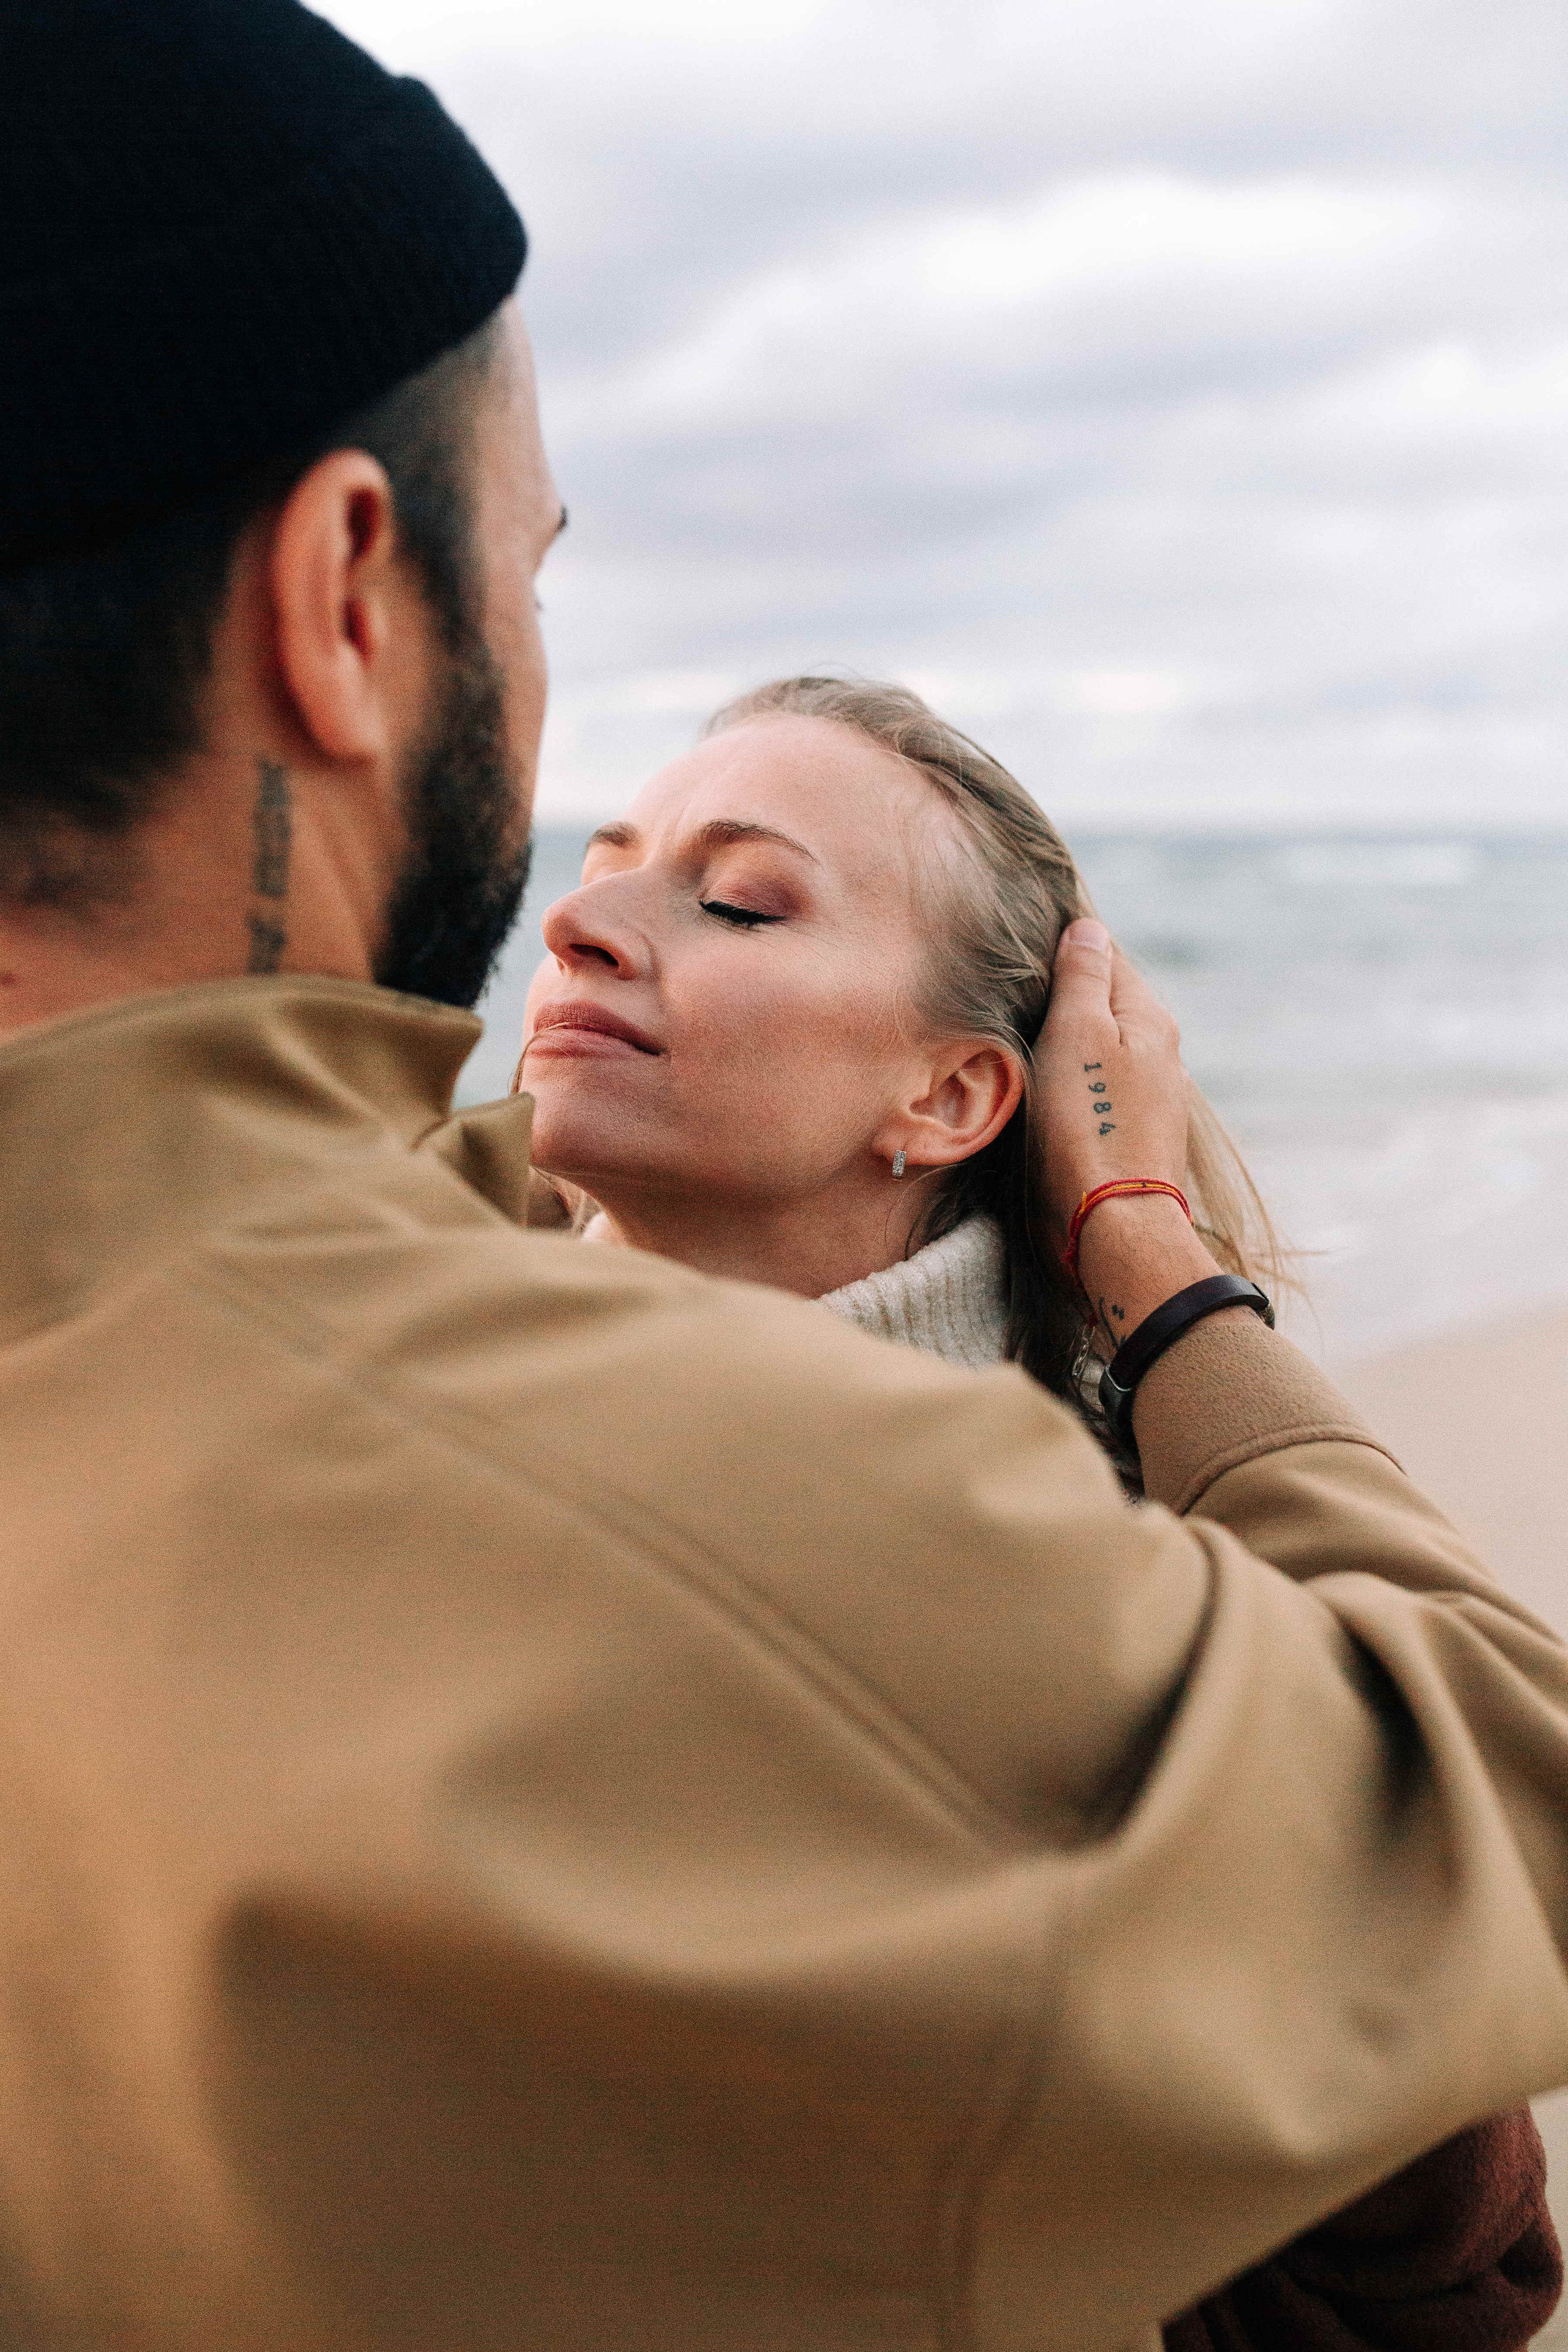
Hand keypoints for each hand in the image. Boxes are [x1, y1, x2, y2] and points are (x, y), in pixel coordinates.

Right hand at [1033, 921, 1188, 1231]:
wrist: (1111, 1224)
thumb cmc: (1087, 1124)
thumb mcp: (1077, 1034)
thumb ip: (1082, 978)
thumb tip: (1089, 928)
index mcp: (1150, 1019)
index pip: (1108, 960)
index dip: (1067, 952)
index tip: (1025, 952)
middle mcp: (1162, 1056)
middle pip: (1108, 1009)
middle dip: (1069, 1002)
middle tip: (1017, 997)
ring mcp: (1153, 1101)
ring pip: (1105, 1054)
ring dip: (1072, 1047)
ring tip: (1030, 1045)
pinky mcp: (1136, 1140)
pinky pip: (1103, 1094)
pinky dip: (1079, 1086)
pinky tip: (1054, 1095)